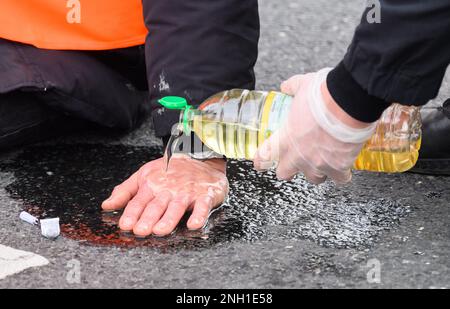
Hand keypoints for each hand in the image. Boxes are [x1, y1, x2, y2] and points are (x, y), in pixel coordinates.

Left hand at [102, 156, 227, 235]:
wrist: (199, 156)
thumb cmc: (170, 169)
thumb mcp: (144, 175)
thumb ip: (125, 191)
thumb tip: (106, 205)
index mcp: (151, 185)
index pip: (139, 201)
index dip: (132, 213)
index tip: (125, 225)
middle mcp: (168, 190)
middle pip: (157, 206)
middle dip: (148, 218)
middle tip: (140, 231)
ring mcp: (187, 193)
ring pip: (176, 207)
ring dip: (168, 219)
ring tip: (160, 230)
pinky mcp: (205, 195)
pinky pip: (202, 206)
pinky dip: (199, 215)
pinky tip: (193, 224)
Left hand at [253, 69, 374, 184]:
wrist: (348, 103)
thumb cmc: (323, 95)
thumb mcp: (302, 85)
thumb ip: (292, 88)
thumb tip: (286, 87)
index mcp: (285, 137)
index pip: (264, 156)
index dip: (261, 161)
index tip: (260, 163)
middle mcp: (299, 155)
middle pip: (285, 174)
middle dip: (289, 169)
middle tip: (294, 163)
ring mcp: (318, 164)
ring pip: (314, 179)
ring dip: (317, 171)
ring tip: (322, 162)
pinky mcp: (338, 167)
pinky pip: (339, 179)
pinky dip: (342, 174)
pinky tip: (344, 167)